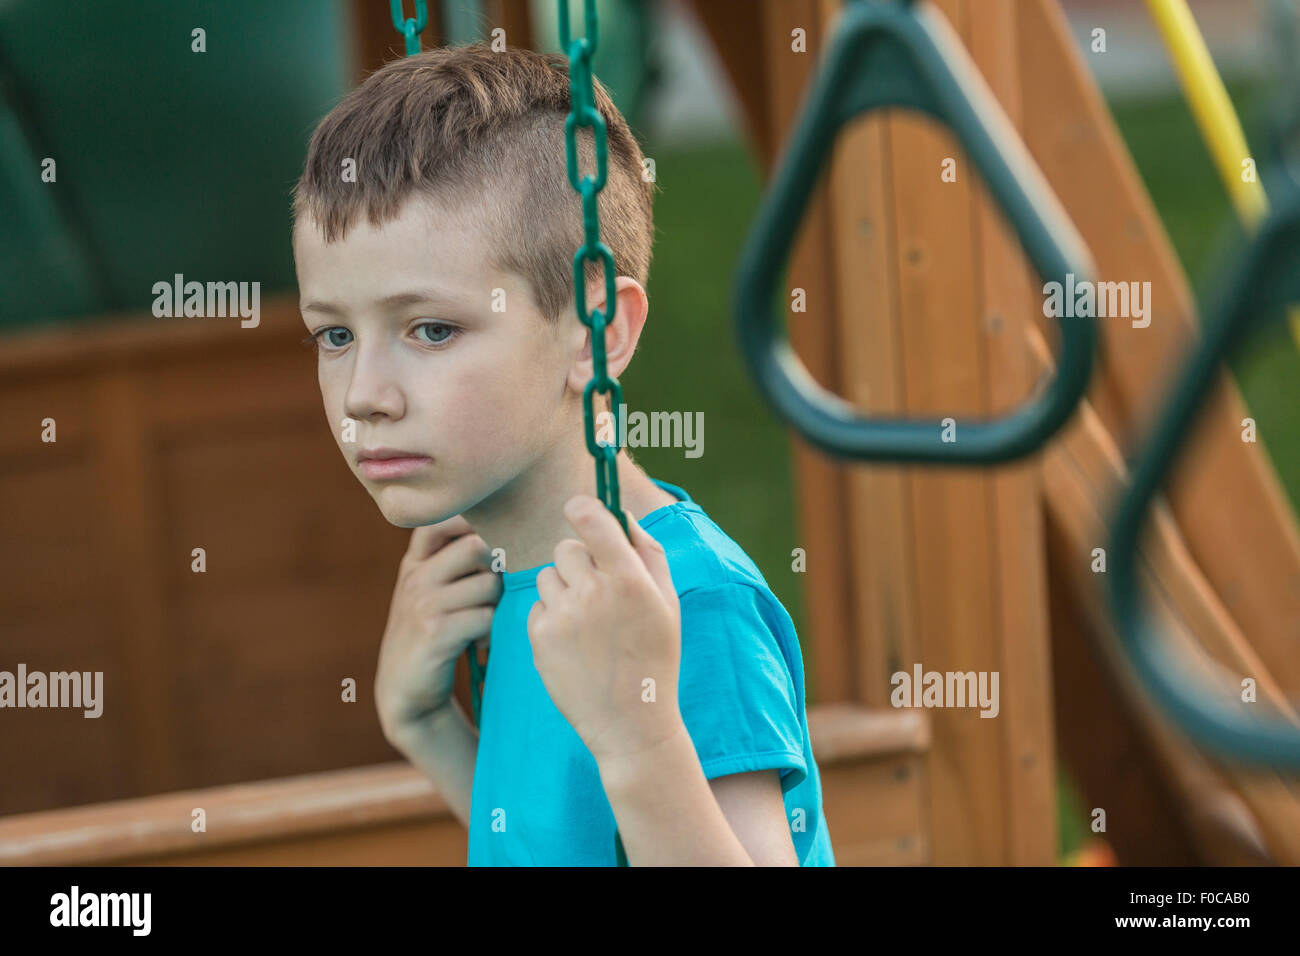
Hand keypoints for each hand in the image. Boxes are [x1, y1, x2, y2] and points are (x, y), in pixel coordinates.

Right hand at [375, 514, 501, 746]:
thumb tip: (510, 535)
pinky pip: (484, 617)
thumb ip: (454, 562)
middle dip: (499, 568)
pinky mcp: (435, 633)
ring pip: (487, 584)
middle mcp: (415, 577)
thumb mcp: (431, 591)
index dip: (474, 525)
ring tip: (491, 622)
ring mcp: (423, 604)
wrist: (405, 687)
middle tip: (500, 592)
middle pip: (476, 547)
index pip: (443, 521)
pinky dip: (493, 631)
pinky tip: (485, 642)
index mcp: (415, 562)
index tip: (493, 546)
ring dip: (499, 604)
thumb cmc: (432, 632)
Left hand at [526, 494, 682, 764]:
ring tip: (587, 623)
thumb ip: (647, 552)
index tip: (577, 509)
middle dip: (578, 561)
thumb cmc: (654, 657)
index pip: (593, 520)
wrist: (632, 723)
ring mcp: (563, 616)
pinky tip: (574, 643)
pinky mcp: (540, 638)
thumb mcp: (667, 602)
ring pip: (547, 576)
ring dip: (563, 589)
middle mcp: (594, 593)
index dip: (581, 508)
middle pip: (566, 548)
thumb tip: (620, 513)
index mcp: (629, 579)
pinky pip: (537, 606)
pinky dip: (552, 617)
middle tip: (597, 590)